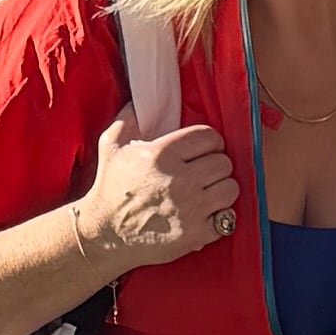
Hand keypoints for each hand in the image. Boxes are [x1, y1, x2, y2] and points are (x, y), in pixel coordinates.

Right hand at [82, 116, 239, 271]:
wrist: (104, 234)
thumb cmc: (110, 188)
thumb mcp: (111, 145)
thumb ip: (130, 118)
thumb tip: (141, 100)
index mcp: (161, 154)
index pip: (208, 137)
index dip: (210, 142)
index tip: (205, 149)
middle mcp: (179, 180)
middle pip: (223, 163)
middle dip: (215, 165)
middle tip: (204, 172)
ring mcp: (190, 209)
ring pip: (230, 188)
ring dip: (221, 189)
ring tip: (208, 191)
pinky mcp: (195, 234)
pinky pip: (228, 218)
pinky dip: (221, 216)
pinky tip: (206, 213)